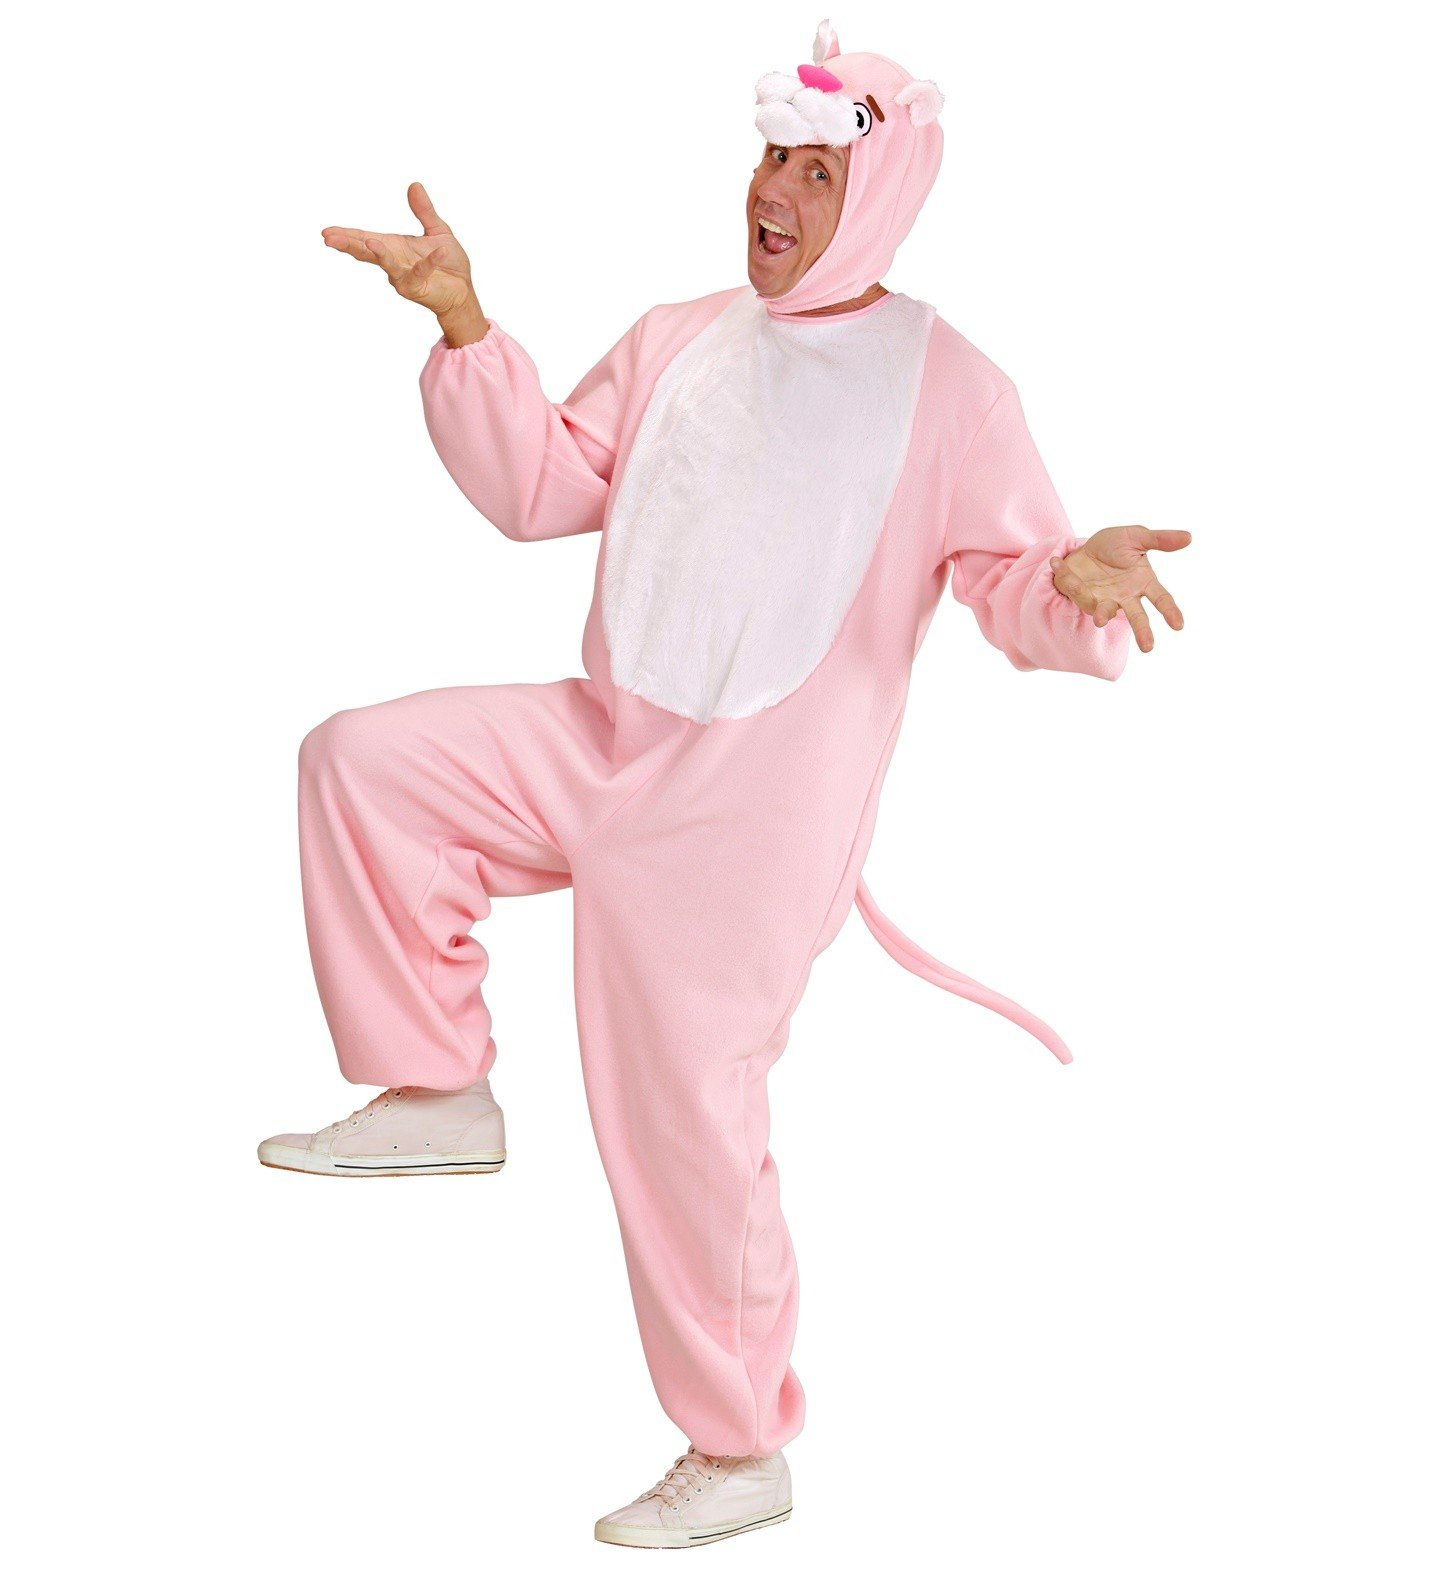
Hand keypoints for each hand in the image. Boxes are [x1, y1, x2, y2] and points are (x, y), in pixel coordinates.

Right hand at [321, 183, 486, 343]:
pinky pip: (422, 271)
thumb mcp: (437, 230)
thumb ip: (424, 211)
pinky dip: (430, 261)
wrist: (463, 291)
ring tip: (370, 244)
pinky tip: (440, 251)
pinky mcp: (419, 288)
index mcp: (393, 246)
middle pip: (366, 252)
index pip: (364, 238)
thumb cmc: (449, 263)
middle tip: (328, 239)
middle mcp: (394, 261)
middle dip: (348, 245)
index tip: (326, 232)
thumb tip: (414, 185)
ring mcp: (403, 277)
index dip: (346, 235)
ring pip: (388, 265)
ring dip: (380, 254)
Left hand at [1050, 526, 1190, 652]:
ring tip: (1101, 620)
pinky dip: (1065, 576)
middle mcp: (1125, 597)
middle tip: (1148, 648)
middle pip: (1137, 617)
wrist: (1086, 546)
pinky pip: (1074, 590)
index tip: (1179, 626)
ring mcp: (1103, 599)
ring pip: (1104, 611)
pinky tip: (1057, 562)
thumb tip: (1189, 537)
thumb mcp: (1137, 537)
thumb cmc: (1116, 545)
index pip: (1161, 599)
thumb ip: (1160, 540)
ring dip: (1103, 614)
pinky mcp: (1081, 596)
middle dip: (1142, 632)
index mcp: (1142, 582)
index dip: (1170, 612)